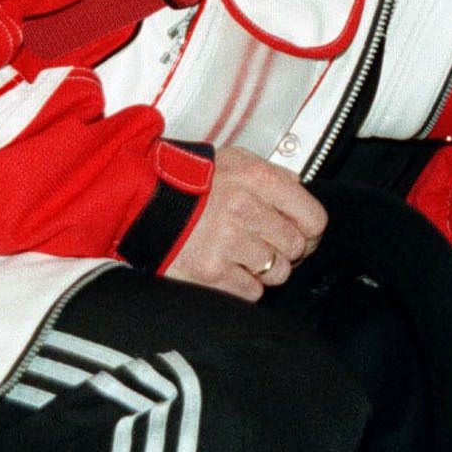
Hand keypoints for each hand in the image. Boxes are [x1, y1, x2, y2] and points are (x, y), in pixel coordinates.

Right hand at [162, 145, 327, 301]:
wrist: (139, 199)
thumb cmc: (186, 180)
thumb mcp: (233, 159)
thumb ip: (271, 174)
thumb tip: (298, 191)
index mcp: (257, 179)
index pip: (313, 217)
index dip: (310, 230)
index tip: (302, 233)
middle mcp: (246, 210)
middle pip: (296, 247)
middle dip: (283, 249)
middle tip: (264, 244)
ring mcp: (229, 244)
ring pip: (276, 272)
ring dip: (263, 269)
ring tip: (241, 255)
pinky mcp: (212, 272)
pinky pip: (251, 292)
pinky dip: (242, 285)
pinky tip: (226, 267)